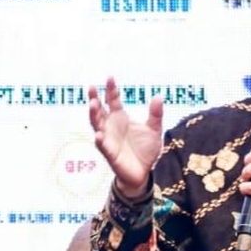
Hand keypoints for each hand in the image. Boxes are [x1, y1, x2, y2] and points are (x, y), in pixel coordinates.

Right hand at [88, 76, 163, 197]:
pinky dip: (100, 141)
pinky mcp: (110, 154)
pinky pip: (103, 146)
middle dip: (94, 98)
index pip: (112, 100)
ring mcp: (108, 139)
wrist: (143, 172)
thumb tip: (158, 96)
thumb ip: (155, 114)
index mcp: (120, 117)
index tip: (110, 77)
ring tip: (93, 104)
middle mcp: (111, 126)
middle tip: (92, 87)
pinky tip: (99, 135)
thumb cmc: (145, 150)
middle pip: (99, 110)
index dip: (111, 89)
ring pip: (97, 125)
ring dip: (93, 115)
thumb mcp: (154, 130)